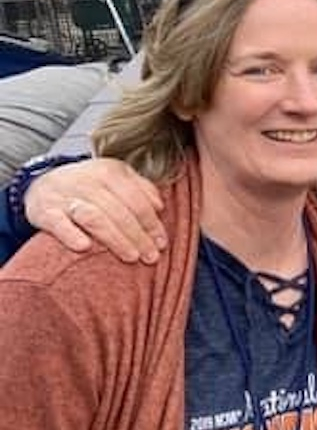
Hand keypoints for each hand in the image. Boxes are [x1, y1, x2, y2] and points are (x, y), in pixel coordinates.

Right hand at [24, 158, 165, 262]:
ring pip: (95, 218)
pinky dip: (71, 234)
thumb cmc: (89, 186)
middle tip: (151, 257)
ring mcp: (65, 197)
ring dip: (116, 239)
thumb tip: (160, 207)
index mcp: (110, 172)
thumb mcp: (115, 178)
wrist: (42, 184)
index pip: (137, 200)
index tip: (162, 243)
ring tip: (131, 257)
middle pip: (120, 212)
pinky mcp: (44, 211)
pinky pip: (58, 223)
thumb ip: (140, 188)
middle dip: (139, 237)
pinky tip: (85, 248)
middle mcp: (88, 182)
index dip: (152, 223)